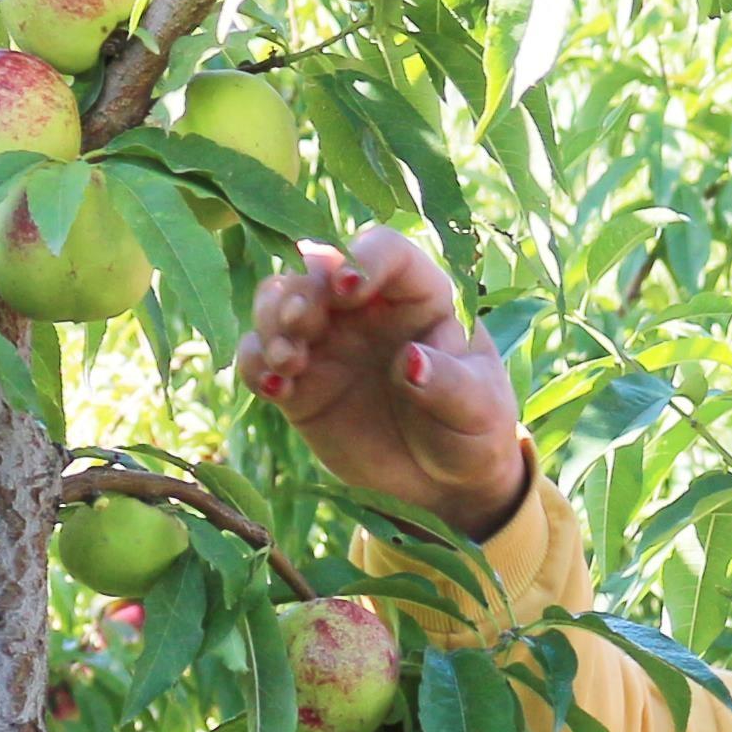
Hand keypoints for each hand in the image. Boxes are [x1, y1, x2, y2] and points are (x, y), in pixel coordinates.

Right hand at [238, 227, 532, 535]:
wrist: (444, 479)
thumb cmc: (473, 428)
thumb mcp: (477, 409)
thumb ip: (450, 384)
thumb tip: (413, 362)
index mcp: (418, 295)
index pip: (387, 252)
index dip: (364, 259)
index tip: (349, 288)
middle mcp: (364, 307)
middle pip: (316, 269)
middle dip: (300, 290)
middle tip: (297, 323)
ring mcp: (326, 340)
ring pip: (277, 303)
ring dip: (269, 322)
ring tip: (285, 361)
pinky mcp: (298, 382)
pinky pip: (259, 359)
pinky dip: (254, 365)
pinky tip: (272, 387)